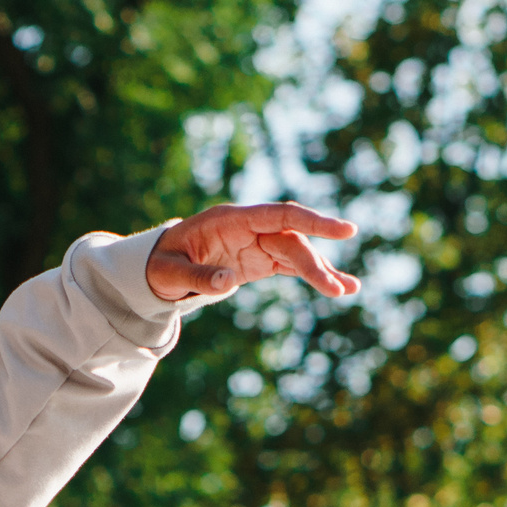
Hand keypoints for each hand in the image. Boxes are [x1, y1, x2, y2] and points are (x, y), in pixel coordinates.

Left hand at [145, 202, 359, 302]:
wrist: (157, 267)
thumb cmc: (161, 265)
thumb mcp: (169, 273)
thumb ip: (196, 276)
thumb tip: (226, 283)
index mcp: (230, 220)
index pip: (279, 215)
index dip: (312, 221)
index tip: (343, 230)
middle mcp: (250, 228)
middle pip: (292, 240)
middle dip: (315, 263)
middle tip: (337, 290)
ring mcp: (257, 243)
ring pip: (297, 253)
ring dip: (323, 271)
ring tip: (349, 290)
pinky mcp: (260, 260)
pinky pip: (292, 266)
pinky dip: (314, 276)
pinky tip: (339, 288)